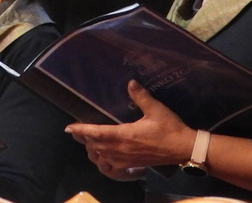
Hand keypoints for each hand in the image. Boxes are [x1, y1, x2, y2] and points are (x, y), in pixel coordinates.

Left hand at [66, 80, 191, 174]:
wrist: (182, 148)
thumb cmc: (169, 128)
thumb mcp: (155, 109)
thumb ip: (141, 96)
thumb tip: (130, 82)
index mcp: (124, 135)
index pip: (97, 133)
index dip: (81, 130)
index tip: (69, 127)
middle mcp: (121, 150)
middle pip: (95, 146)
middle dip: (83, 139)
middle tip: (75, 131)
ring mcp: (125, 160)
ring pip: (101, 157)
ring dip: (92, 150)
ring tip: (87, 142)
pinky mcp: (131, 165)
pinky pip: (111, 168)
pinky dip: (103, 163)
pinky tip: (102, 159)